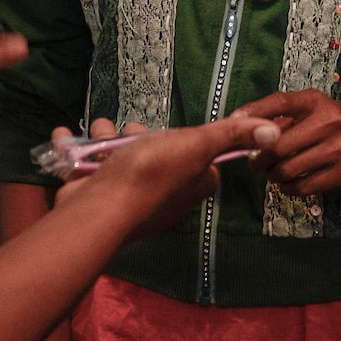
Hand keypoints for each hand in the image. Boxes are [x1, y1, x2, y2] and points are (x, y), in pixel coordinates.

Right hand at [54, 115, 273, 240]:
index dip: (189, 144)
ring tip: (99, 130)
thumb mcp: (197, 146)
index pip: (200, 163)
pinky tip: (65, 137)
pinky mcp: (96, 197)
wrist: (100, 210)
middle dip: (139, 138)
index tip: (175, 132)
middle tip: (131, 132)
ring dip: (106, 139)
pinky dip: (75, 150)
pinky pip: (87, 166)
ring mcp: (126, 198)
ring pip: (119, 159)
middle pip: (156, 156)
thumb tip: (275, 133)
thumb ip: (231, 135)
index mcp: (190, 186)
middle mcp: (162, 195)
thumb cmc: (151, 175)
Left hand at [235, 89, 340, 194]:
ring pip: (287, 169)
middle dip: (259, 158)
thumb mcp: (319, 110)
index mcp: (316, 102)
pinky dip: (289, 189)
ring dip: (273, 176)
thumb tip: (246, 130)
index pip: (279, 102)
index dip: (252, 113)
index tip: (234, 123)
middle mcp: (327, 122)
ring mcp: (336, 149)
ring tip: (273, 174)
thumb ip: (288, 118)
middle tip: (255, 162)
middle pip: (277, 145)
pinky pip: (303, 187)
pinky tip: (288, 186)